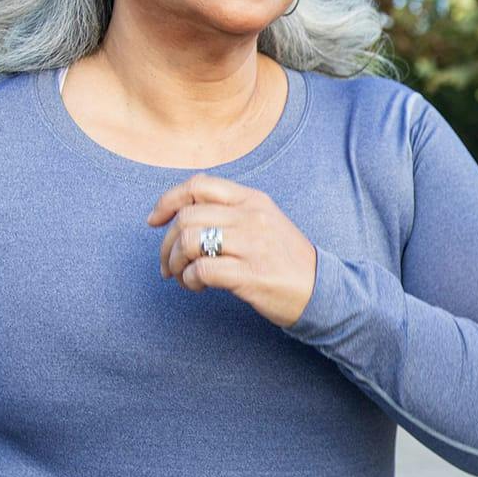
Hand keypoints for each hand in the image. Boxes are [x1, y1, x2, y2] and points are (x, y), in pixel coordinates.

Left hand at [145, 174, 317, 328]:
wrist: (323, 291)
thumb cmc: (286, 259)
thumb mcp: (264, 221)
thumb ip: (230, 210)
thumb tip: (182, 211)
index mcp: (252, 199)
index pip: (198, 185)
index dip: (167, 201)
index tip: (154, 221)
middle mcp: (251, 216)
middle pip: (186, 217)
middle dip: (166, 244)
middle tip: (167, 265)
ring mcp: (252, 245)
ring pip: (189, 241)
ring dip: (174, 263)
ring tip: (181, 277)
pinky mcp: (251, 275)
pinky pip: (202, 270)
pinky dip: (189, 280)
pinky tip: (197, 287)